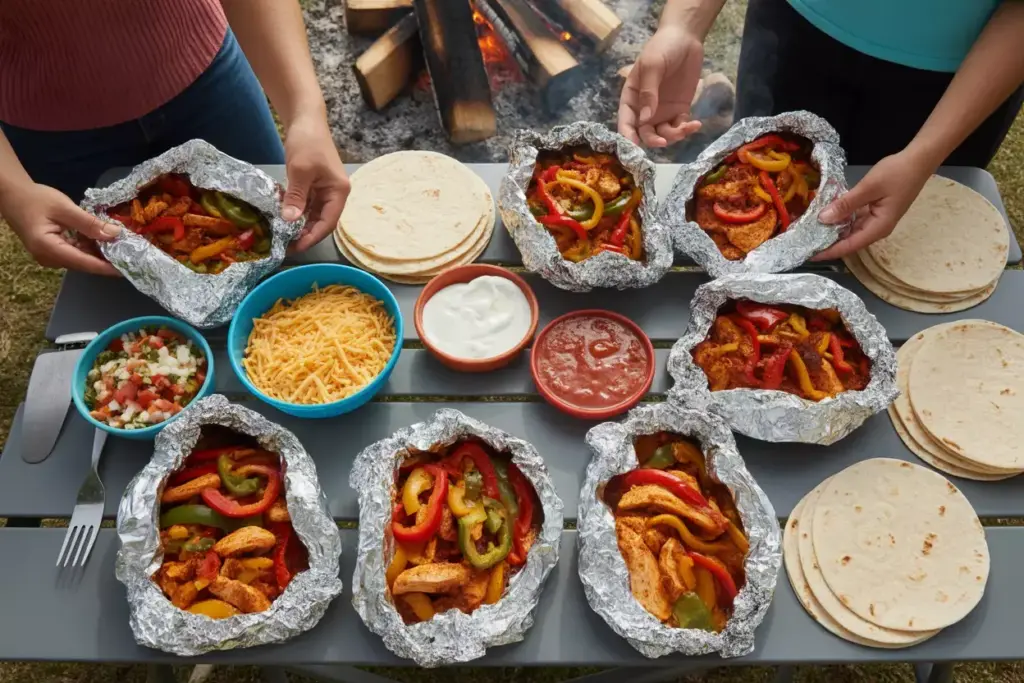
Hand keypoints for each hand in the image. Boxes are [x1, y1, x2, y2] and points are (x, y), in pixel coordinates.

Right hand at [2, 183, 120, 274]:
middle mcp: (49, 259)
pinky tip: (102, 239)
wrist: (12, 195)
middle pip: (85, 264)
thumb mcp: (65, 208)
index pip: (86, 264)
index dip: (109, 267)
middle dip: (107, 259)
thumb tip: (115, 235)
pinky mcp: (52, 251)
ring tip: (121, 245)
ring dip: (99, 252)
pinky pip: (75, 253)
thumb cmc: (36, 199)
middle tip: (130, 253)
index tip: (129, 269)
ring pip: (81, 259)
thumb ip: (90, 223)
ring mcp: (49, 257)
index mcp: (50, 250)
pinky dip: (89, 247)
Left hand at [281, 115, 350, 252]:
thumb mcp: (300, 171)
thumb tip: (290, 221)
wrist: (305, 118)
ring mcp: (325, 190)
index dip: (313, 237)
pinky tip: (283, 217)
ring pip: (313, 214)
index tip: (296, 247)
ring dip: (300, 225)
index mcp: (339, 192)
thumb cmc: (307, 142)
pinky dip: (296, 212)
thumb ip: (296, 197)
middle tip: (286, 245)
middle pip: (322, 221)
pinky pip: (307, 204)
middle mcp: (335, 194)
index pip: (328, 222)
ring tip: (283, 235)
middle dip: (306, 234)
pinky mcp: (314, 185)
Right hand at [618, 25, 703, 146]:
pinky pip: (680, 126)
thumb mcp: (652, 66)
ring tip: (685, 127)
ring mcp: (663, 110)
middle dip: (653, 140)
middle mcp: (645, 109)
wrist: (686, 38)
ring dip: (673, 136)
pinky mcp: (680, 109)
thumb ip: (648, 92)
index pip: (626, 121)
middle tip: (664, 141)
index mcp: (632, 98)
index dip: (628, 136)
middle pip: (645, 132)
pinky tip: (695, 124)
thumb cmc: (662, 48)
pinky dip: (687, 129)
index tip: (634, 146)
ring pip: (663, 133)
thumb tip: (644, 120)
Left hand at [812, 151, 934, 260]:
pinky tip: (826, 214)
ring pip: (850, 230)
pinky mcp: (874, 211)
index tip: (808, 253)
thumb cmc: (897, 173)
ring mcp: (876, 220)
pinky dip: (840, 219)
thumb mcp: (868, 188)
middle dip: (826, 242)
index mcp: (878, 227)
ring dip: (832, 230)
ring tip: (809, 230)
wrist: (918, 160)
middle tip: (803, 241)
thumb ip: (846, 204)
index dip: (828, 251)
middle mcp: (877, 228)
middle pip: (848, 241)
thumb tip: (823, 219)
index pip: (848, 246)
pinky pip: (854, 220)